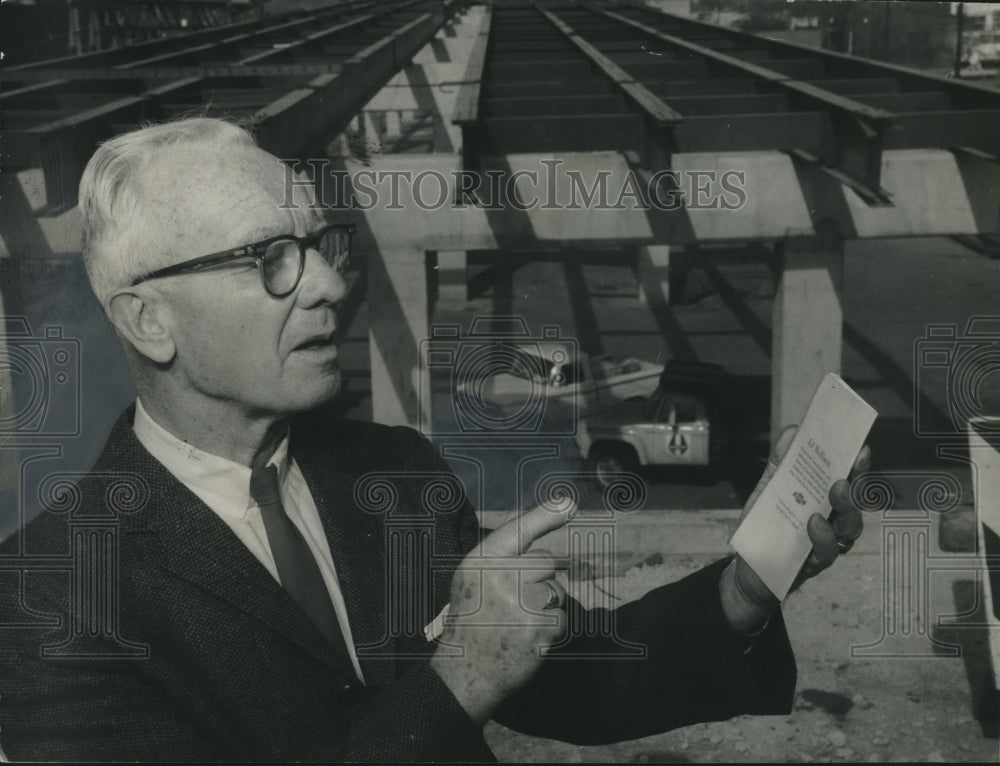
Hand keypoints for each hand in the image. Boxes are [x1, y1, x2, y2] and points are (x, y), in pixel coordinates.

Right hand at [430, 502, 572, 723]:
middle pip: (546, 562)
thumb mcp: (474, 579)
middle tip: (517, 599)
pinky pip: (561, 618)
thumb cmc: (472, 619)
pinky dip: (551, 630)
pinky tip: (528, 638)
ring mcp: (521, 603)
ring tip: (519, 621)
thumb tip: (544, 541)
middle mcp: (500, 577)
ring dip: (547, 606)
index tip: (567, 504)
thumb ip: (503, 558)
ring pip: (557, 590)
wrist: (465, 671)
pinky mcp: (539, 628)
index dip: (544, 515)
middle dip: (540, 579)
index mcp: (481, 562)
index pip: (517, 531)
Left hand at [720, 426, 870, 633]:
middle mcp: (832, 521)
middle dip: (855, 485)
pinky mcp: (814, 564)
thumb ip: (780, 463)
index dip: (857, 466)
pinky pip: (827, 552)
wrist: (749, 567)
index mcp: (823, 500)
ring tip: (835, 492)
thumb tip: (792, 432)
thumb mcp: (768, 489)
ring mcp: (827, 544)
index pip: (847, 480)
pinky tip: (813, 523)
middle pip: (855, 503)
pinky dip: (823, 536)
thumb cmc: (764, 525)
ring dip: (846, 509)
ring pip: (849, 528)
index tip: (860, 448)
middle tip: (845, 473)